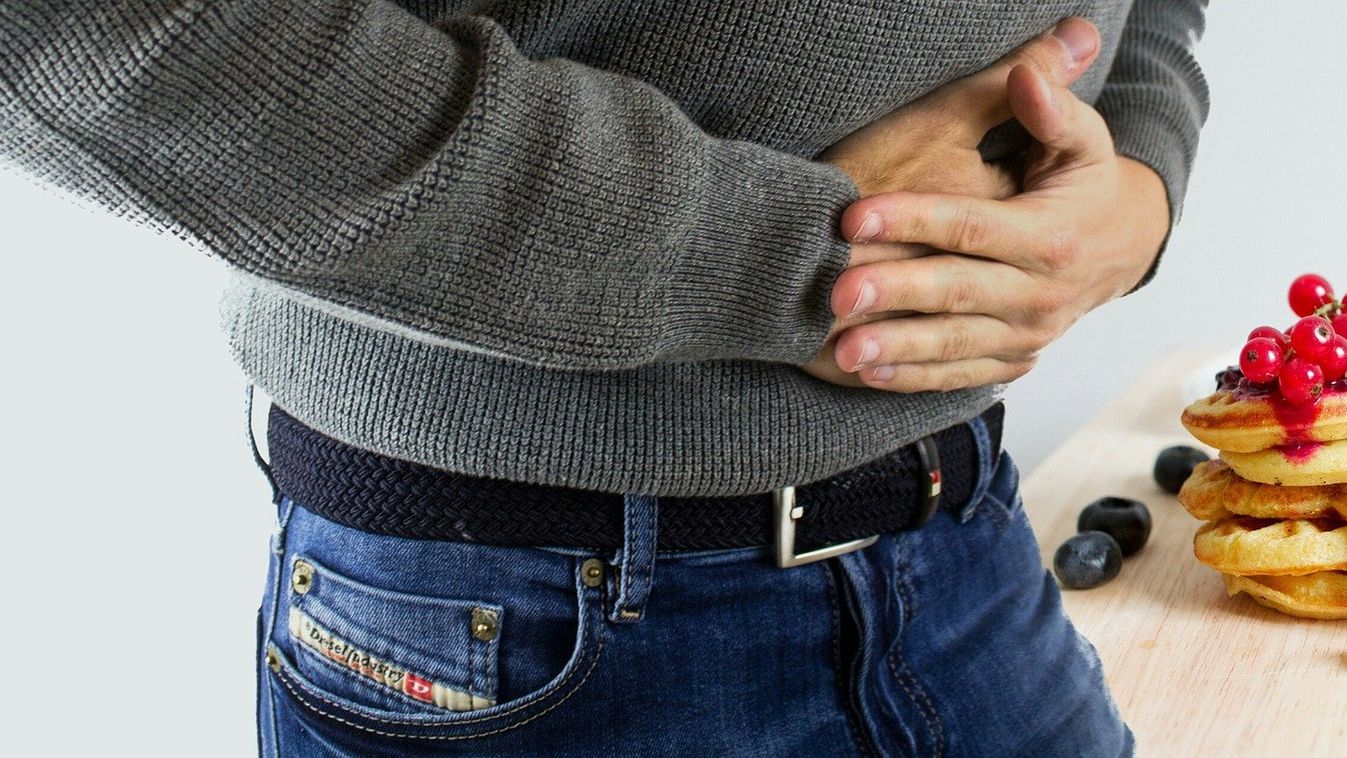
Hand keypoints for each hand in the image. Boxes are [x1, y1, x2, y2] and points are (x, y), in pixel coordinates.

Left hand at [826, 62, 1169, 392]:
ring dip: (896, 350)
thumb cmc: (1085, 185)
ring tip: (843, 350)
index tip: (853, 216)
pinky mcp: (1013, 360)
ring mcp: (1027, 334)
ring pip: (954, 345)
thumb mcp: (1083, 142)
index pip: (971, 227)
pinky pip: (960, 375)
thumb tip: (1024, 73)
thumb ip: (1052, 110)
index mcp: (1049, 237)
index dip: (912, 219)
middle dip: (894, 293)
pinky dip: (914, 379)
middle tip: (837, 294)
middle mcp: (1039, 293)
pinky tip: (867, 374)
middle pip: (956, 292)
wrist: (1124, 248)